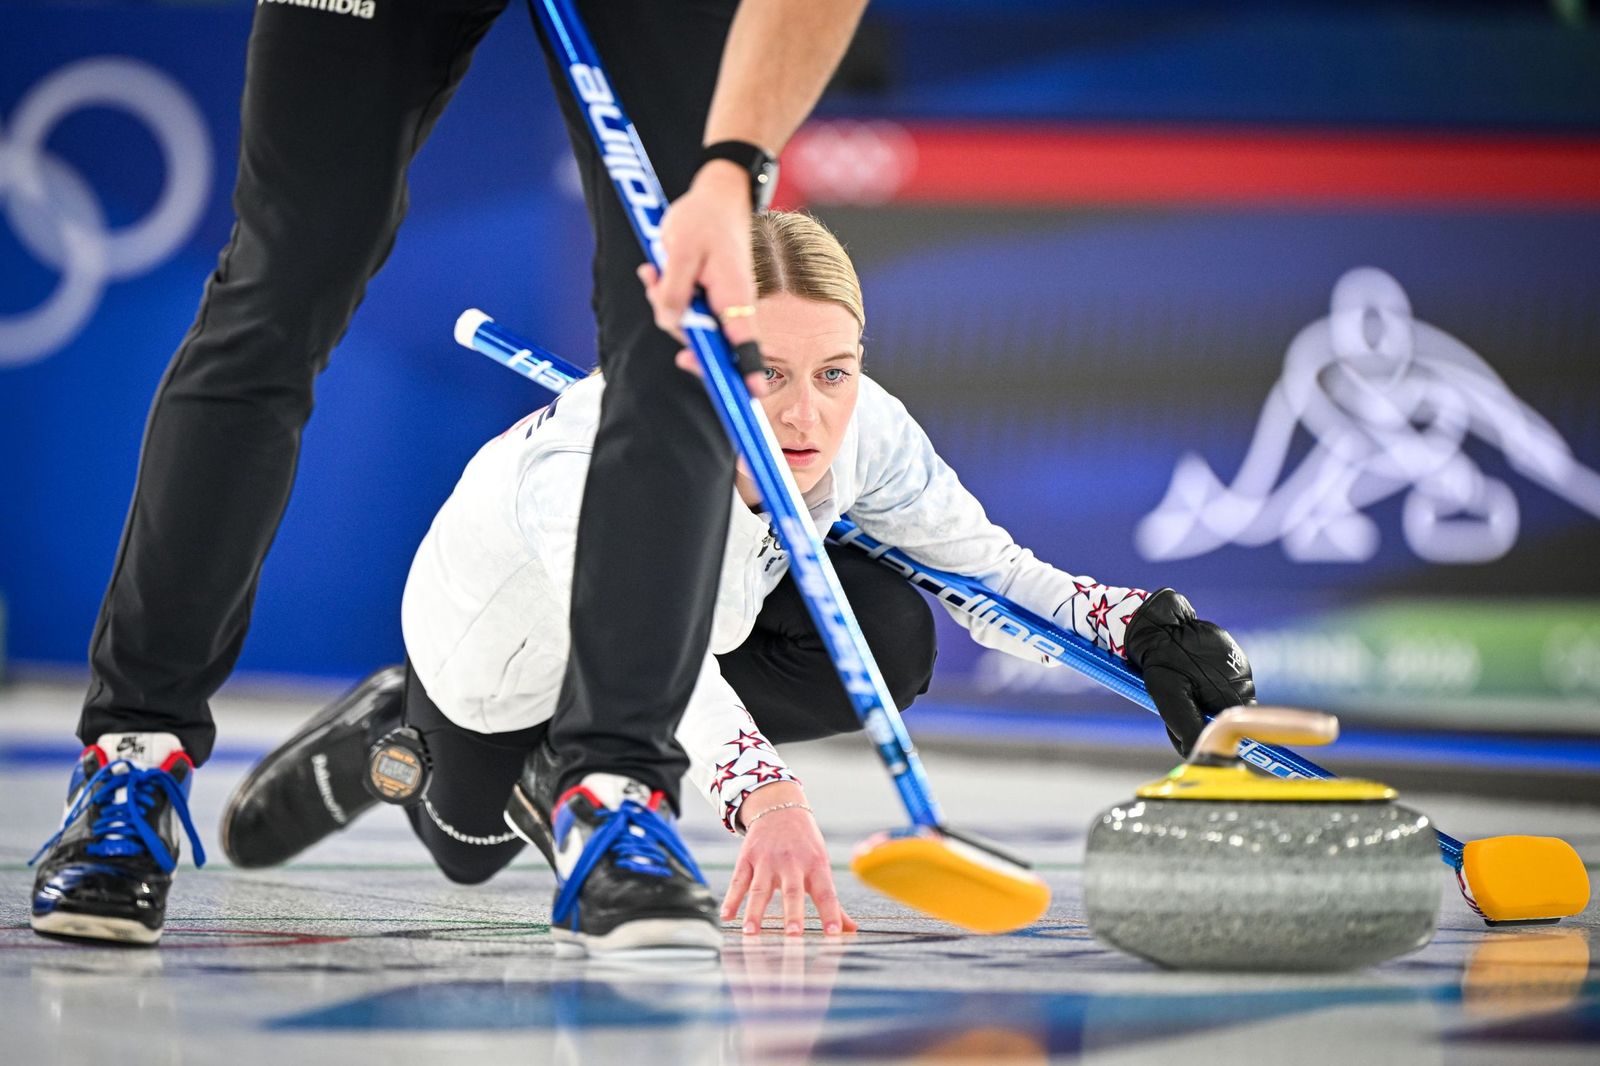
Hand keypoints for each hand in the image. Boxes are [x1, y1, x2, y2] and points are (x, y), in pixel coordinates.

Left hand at [637, 160, 766, 396]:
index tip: (754, 393)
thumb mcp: (679, 251)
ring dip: (666, 307)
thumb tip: (672, 323)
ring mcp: (723, 304)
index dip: (748, 370)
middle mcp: (733, 306)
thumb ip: (674, 291)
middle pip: (709, 345)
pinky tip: (654, 273)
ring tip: (653, 271)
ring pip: (693, 328)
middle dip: (678, 331)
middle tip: (655, 289)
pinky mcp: (712, 299)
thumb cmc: (702, 219)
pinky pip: (688, 312)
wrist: (716, 195)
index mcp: (734, 296)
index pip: (745, 342)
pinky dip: (668, 299)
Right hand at [721, 782, 856, 935]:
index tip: (834, 934)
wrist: (780, 808)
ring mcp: (767, 860)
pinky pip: (739, 880)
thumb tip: (851, 931)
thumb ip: (832, 902)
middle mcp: (792, 862)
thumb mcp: (821, 866)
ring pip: (760, 888)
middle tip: (793, 935)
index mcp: (816, 865)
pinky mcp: (747, 858)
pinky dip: (732, 898)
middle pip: (792, 891)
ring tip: (750, 932)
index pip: (826, 893)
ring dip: (754, 911)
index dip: (831, 914)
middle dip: (793, 913)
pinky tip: (726, 916)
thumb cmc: (806, 846)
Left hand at [1124, 588, 1255, 756]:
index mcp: (1235, 692)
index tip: (1186, 731)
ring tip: (1179, 688)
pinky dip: (1203, 686)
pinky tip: (1186, 677)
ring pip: (1222, 700)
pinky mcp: (1231, 656)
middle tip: (1176, 707)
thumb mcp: (1171, 698)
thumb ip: (1187, 727)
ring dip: (1201, 702)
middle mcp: (1244, 679)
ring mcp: (1239, 666)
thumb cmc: (1162, 659)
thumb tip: (1196, 755)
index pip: (1231, 730)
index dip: (1208, 735)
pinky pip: (1221, 682)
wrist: (1159, 622)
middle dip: (1201, 718)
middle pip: (1226, 716)